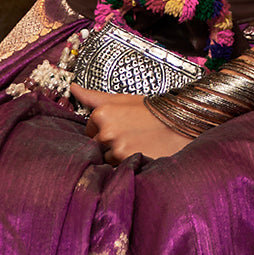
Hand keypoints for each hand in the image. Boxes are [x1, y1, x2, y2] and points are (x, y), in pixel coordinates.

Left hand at [69, 84, 190, 163]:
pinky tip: (140, 152)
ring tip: (137, 143)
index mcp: (102, 113)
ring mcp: (115, 148)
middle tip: (131, 135)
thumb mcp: (124, 99)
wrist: (180, 122)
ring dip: (118, 154)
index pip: (90, 128)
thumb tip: (72, 88)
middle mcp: (106, 131)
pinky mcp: (126, 161)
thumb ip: (94, 96)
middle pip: (97, 144)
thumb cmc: (153, 111)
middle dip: (110, 142)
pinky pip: (117, 166)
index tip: (121, 125)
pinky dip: (127, 162)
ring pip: (106, 157)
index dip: (104, 128)